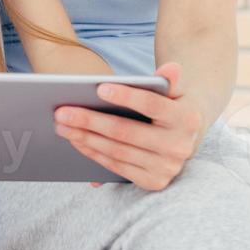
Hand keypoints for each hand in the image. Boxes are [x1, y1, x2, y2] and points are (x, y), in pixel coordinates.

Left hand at [54, 63, 202, 191]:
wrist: (185, 137)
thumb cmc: (170, 106)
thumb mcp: (173, 91)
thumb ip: (168, 80)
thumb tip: (172, 67)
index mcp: (188, 119)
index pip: (152, 105)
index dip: (125, 97)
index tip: (98, 88)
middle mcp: (180, 147)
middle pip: (126, 132)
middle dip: (90, 120)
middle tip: (62, 112)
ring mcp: (167, 168)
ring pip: (117, 151)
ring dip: (85, 138)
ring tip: (62, 125)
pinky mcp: (154, 182)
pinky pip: (117, 167)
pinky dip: (94, 153)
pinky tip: (76, 141)